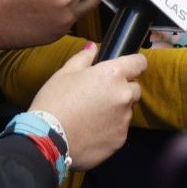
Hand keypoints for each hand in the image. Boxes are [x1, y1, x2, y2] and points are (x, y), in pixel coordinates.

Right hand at [30, 43, 145, 170]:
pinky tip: (91, 131)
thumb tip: (93, 47)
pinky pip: (119, 130)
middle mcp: (124, 96)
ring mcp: (124, 120)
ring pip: (127, 111)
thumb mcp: (65, 73)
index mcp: (113, 75)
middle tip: (100, 95)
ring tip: (92, 116)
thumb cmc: (54, 101)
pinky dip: (110, 129)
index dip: (134, 64)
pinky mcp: (120, 140)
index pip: (139, 63)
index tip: (127, 68)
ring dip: (116, 110)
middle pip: (134, 88)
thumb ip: (84, 58)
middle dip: (122, 89)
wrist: (47, 139)